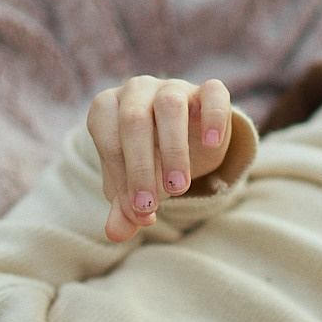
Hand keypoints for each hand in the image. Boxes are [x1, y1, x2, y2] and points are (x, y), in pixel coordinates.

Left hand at [86, 75, 234, 241]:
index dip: (120, 177)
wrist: (186, 138)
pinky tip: (213, 145)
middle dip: (141, 167)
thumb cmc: (148, 160)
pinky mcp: (207, 90)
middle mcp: (135, 91)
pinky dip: (214, 118)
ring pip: (169, 105)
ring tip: (179, 188)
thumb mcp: (133, 186)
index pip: (108, 139)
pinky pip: (212, 93)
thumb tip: (116, 234)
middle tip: (152, 206)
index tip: (138, 211)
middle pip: (133, 120)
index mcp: (107, 109)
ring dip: (173, 150)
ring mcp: (172, 87)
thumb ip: (124, 208)